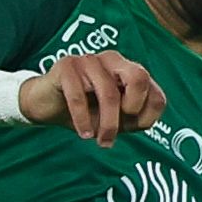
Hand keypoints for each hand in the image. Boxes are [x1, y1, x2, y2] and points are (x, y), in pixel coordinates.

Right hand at [26, 51, 164, 144]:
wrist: (45, 105)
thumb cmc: (85, 111)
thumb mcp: (115, 119)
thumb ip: (135, 118)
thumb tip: (144, 118)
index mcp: (130, 71)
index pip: (156, 94)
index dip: (148, 118)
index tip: (131, 130)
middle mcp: (113, 60)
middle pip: (139, 78)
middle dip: (134, 108)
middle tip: (122, 128)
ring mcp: (90, 60)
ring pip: (108, 92)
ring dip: (106, 124)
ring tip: (100, 141)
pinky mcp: (66, 66)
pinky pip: (79, 96)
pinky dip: (83, 120)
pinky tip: (84, 133)